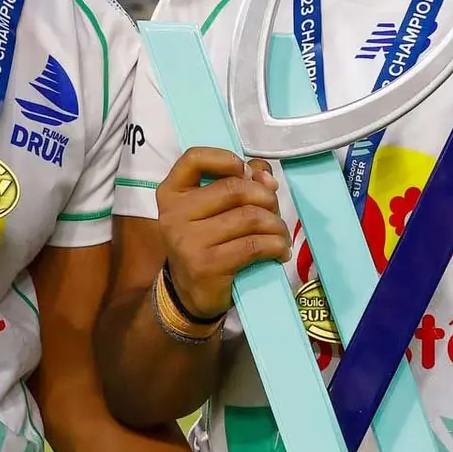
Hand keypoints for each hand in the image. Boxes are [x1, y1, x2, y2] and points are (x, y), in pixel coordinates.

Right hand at [155, 147, 289, 318]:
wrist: (190, 293)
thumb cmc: (208, 242)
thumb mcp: (214, 209)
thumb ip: (239, 182)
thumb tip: (265, 176)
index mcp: (172, 193)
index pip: (194, 159)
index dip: (225, 158)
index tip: (245, 171)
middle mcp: (175, 214)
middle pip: (235, 188)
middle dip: (266, 198)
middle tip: (275, 212)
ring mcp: (189, 241)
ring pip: (250, 217)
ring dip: (276, 225)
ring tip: (280, 236)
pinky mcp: (207, 265)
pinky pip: (254, 245)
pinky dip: (276, 246)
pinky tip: (279, 252)